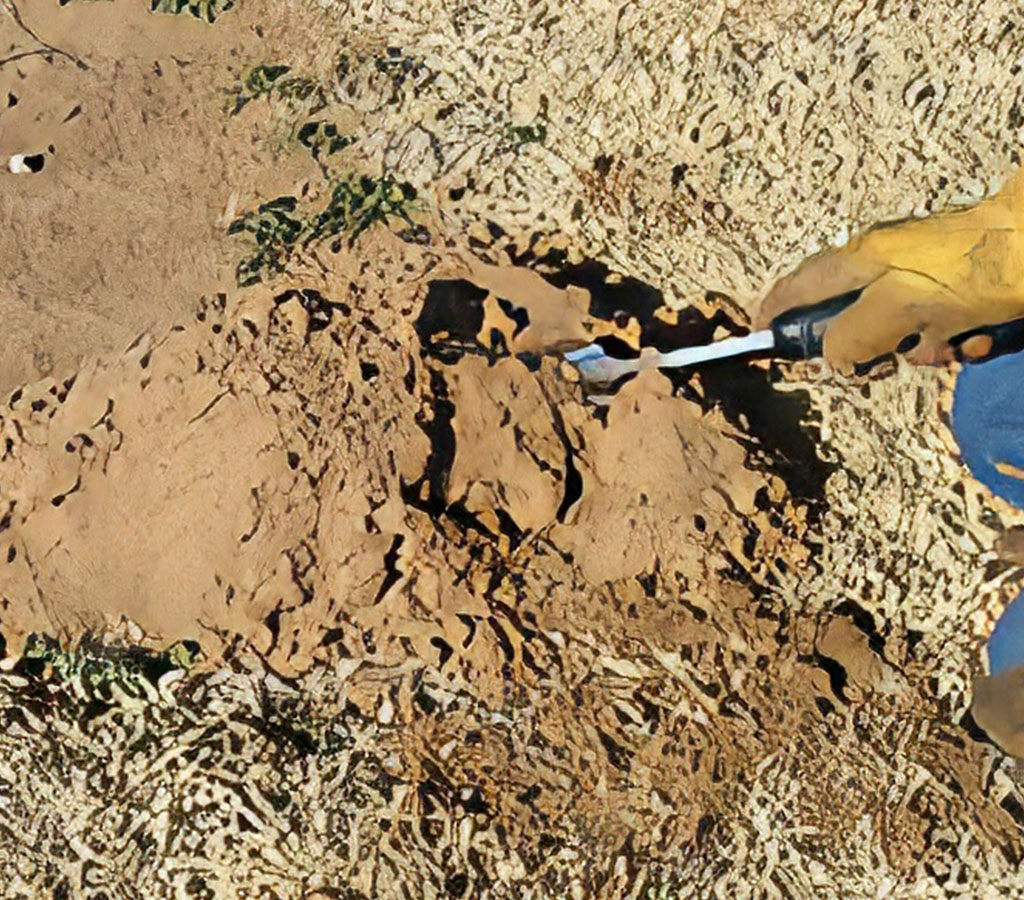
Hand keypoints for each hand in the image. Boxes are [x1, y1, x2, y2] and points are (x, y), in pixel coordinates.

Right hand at [757, 168, 1023, 368]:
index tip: (760, 339)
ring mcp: (922, 275)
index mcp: (862, 259)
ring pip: (899, 329)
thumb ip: (854, 335)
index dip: (774, 312)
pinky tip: (980, 336)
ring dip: (923, 350)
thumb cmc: (973, 271)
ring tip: (953, 345)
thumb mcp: (902, 307)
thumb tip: (831, 356)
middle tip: (886, 363)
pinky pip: (938, 325)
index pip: (799, 286)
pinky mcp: (956, 287)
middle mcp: (886, 263)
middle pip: (851, 318)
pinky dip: (955, 339)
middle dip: (870, 348)